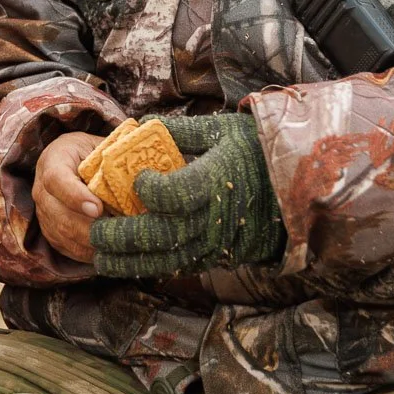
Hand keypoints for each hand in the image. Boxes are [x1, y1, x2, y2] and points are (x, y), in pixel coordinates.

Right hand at [32, 131, 106, 262]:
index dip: (75, 197)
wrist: (69, 161)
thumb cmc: (90, 153)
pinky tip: (111, 249)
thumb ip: (113, 159)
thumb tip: (145, 176)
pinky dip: (90, 252)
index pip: (57, 180)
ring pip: (64, 235)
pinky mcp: (51, 232)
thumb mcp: (99, 147)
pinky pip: (68, 248)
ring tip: (119, 241)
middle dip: (90, 228)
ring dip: (92, 242)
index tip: (97, 209)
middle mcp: (42, 190)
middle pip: (60, 215)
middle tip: (118, 232)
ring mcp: (44, 214)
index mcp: (53, 160)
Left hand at [90, 114, 282, 278]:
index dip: (150, 190)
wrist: (298, 186)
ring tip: (100, 258)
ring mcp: (219, 242)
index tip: (137, 179)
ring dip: (131, 262)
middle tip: (95, 231)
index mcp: (218, 180)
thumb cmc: (256, 150)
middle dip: (124, 236)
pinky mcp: (220, 256)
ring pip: (170, 259)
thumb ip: (183, 131)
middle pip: (163, 234)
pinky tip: (130, 263)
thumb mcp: (225, 130)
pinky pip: (184, 266)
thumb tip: (141, 126)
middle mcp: (217, 217)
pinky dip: (154, 267)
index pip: (176, 194)